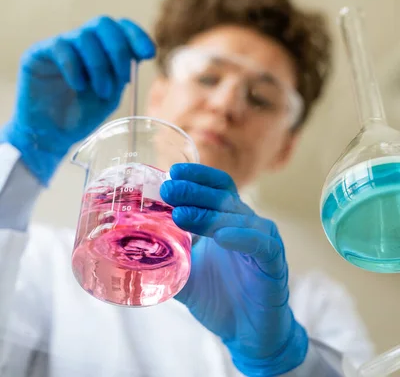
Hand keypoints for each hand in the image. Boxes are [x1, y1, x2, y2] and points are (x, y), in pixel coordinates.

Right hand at [0, 16, 154, 184]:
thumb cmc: (82, 114)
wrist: (52, 136)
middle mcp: (81, 41)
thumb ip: (122, 73)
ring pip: (85, 36)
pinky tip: (78, 86)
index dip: (136, 35)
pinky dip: (75, 67)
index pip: (121, 27)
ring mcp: (60, 45)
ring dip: (99, 65)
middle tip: (123, 78)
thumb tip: (138, 55)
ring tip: (101, 91)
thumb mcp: (111, 93)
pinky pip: (61, 47)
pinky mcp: (38, 53)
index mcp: (102, 47)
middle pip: (104, 24)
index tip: (149, 53)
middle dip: (119, 50)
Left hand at [160, 164, 307, 376]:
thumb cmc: (219, 298)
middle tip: (168, 190)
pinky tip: (220, 237)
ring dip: (209, 214)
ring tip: (181, 215)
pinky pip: (259, 243)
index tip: (172, 173)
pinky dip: (241, 236)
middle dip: (194, 191)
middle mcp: (246, 224)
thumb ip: (166, 255)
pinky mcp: (273, 262)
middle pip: (223, 196)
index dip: (197, 177)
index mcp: (228, 220)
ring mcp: (262, 240)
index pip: (217, 187)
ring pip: (238, 217)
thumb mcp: (185, 273)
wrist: (248, 335)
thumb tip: (129, 246)